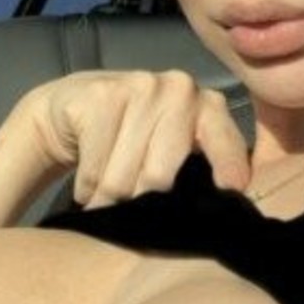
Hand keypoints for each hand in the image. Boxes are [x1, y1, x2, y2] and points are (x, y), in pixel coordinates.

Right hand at [23, 70, 251, 209]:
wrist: (72, 107)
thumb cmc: (133, 140)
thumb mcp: (174, 154)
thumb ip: (199, 171)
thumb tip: (213, 217)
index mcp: (209, 107)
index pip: (225, 143)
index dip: (229, 170)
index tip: (231, 194)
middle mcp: (181, 90)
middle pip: (161, 178)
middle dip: (140, 204)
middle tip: (130, 204)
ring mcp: (141, 86)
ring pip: (124, 180)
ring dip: (108, 200)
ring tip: (105, 194)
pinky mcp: (101, 95)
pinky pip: (95, 169)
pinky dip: (87, 187)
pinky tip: (88, 179)